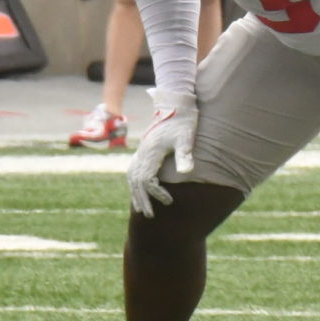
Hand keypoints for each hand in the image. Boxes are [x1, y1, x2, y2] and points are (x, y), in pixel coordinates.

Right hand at [126, 88, 196, 217]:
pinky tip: (139, 190)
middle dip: (142, 200)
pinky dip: (134, 184)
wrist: (175, 104)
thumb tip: (186, 173)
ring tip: (141, 210)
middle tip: (150, 216)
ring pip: (132, 177)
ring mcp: (140, 152)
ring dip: (136, 194)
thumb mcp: (186, 137)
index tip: (169, 201)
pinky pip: (133, 171)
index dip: (156, 194)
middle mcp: (142, 154)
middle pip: (136, 182)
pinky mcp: (143, 150)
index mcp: (150, 153)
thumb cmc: (183, 121)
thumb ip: (185, 155)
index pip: (147, 180)